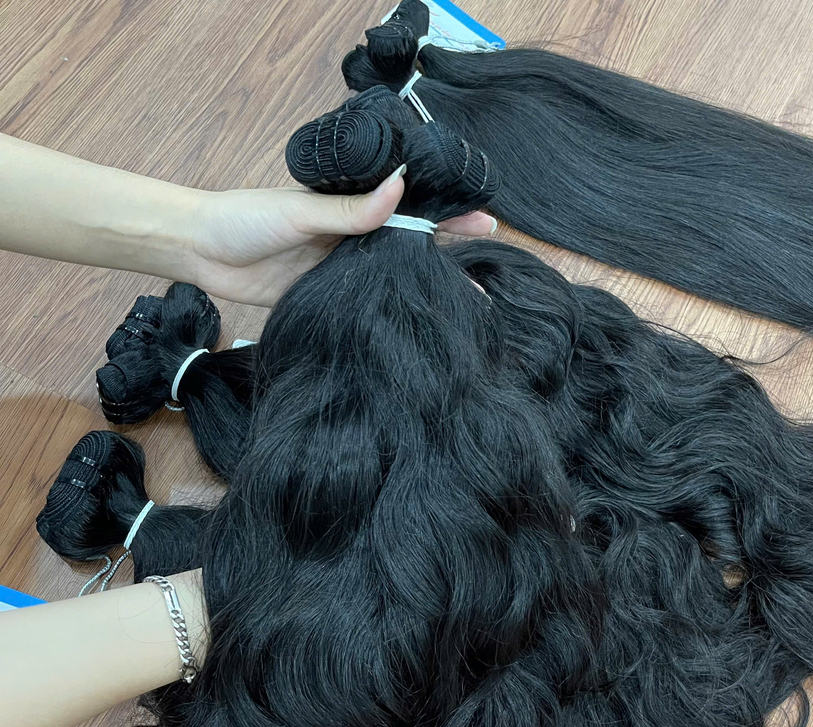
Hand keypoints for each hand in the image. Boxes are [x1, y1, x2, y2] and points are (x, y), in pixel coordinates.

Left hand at [186, 173, 497, 306]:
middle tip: (485, 281)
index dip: (446, 215)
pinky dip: (385, 313)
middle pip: (407, 248)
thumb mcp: (299, 209)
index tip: (483, 222)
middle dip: (445, 261)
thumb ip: (349, 209)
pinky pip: (360, 305)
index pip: (409, 208)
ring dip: (420, 290)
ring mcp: (339, 269)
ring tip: (460, 307)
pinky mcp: (324, 297)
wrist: (199, 251)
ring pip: (389, 279)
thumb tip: (400, 188)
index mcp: (349, 206)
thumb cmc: (244, 218)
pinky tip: (409, 324)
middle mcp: (351, 237)